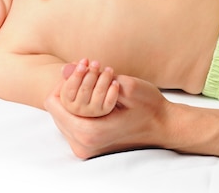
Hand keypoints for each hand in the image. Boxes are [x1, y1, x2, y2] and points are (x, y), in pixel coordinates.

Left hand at [44, 70, 170, 158]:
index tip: (78, 72)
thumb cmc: (150, 106)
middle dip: (66, 91)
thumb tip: (64, 69)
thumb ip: (91, 77)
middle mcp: (83, 145)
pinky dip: (77, 109)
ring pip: (62, 118)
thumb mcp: (125, 85)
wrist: (165, 127)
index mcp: (89, 132)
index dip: (62, 83)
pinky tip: (92, 97)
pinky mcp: (89, 147)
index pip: (53, 104)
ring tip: (90, 84)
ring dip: (71, 100)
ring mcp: (86, 149)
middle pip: (55, 112)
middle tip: (84, 75)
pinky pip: (71, 125)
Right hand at [59, 59, 118, 117]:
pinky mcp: (104, 111)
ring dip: (104, 79)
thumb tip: (75, 64)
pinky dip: (113, 90)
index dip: (77, 73)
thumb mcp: (70, 82)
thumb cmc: (77, 89)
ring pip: (99, 93)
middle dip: (91, 73)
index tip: (84, 60)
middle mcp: (78, 108)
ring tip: (108, 69)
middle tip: (96, 62)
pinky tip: (114, 82)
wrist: (87, 104)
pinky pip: (110, 101)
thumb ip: (71, 73)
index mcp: (67, 101)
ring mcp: (92, 111)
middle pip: (85, 89)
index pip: (71, 86)